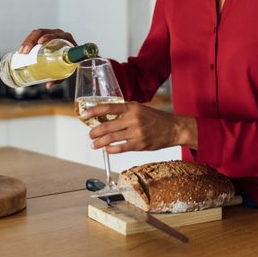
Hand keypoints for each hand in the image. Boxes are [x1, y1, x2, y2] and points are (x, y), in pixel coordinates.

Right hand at [18, 28, 76, 87]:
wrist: (74, 57)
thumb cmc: (72, 62)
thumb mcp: (67, 70)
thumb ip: (59, 78)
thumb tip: (48, 85)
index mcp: (66, 38)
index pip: (55, 34)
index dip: (47, 36)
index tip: (40, 43)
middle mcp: (58, 34)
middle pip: (42, 32)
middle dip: (31, 41)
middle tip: (25, 52)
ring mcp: (50, 34)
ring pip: (36, 34)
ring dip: (27, 41)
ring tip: (21, 52)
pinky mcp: (44, 37)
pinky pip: (34, 36)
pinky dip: (27, 42)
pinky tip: (22, 50)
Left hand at [81, 102, 197, 153]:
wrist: (174, 128)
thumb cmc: (156, 118)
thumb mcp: (140, 109)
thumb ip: (125, 112)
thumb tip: (106, 117)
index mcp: (132, 107)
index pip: (108, 107)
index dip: (93, 111)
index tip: (84, 115)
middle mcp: (133, 118)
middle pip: (106, 125)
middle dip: (94, 132)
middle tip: (90, 134)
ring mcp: (136, 132)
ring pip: (111, 138)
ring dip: (99, 142)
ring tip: (94, 144)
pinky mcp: (140, 144)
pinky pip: (121, 148)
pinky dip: (111, 149)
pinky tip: (108, 149)